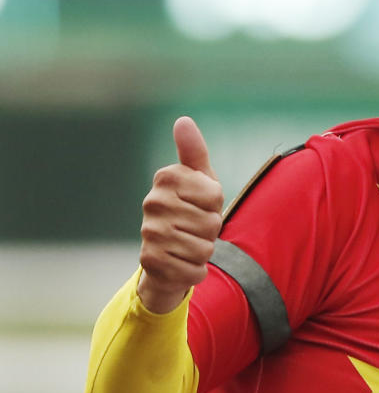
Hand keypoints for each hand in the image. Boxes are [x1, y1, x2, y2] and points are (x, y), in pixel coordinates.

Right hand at [137, 117, 222, 312]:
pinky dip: (195, 271)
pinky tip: (181, 264)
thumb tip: (183, 121)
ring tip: (187, 245)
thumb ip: (194, 153)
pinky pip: (194, 270)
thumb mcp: (199, 181)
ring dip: (203, 252)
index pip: (215, 195)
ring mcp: (149, 232)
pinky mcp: (150, 262)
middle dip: (210, 231)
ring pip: (204, 248)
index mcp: (166, 177)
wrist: (166, 257)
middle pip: (211, 223)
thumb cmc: (189, 212)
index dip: (215, 205)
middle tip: (193, 229)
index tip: (201, 205)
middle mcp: (152, 202)